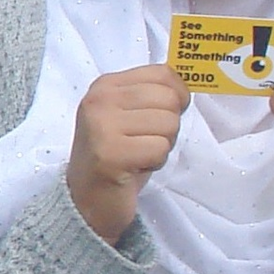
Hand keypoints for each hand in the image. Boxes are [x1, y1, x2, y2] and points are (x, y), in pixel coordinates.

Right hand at [65, 64, 189, 243]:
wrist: (86, 200)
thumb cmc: (116, 156)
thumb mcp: (128, 115)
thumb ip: (151, 95)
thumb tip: (187, 84)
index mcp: (106, 85)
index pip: (163, 74)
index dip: (177, 96)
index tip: (161, 117)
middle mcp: (100, 100)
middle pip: (169, 99)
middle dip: (168, 126)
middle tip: (144, 142)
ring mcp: (102, 125)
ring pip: (168, 124)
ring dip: (161, 146)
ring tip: (138, 155)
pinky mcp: (111, 153)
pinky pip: (160, 149)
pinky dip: (155, 163)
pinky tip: (135, 167)